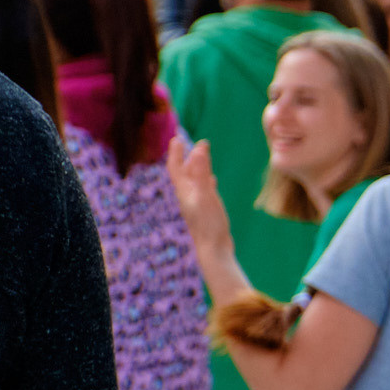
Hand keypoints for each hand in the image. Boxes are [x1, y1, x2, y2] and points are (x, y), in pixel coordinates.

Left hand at [168, 137, 232, 259]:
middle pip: (184, 173)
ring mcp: (196, 204)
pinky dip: (205, 180)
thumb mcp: (207, 195)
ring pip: (193, 181)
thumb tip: (198, 150)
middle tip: (194, 143)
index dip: (175, 153)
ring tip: (201, 156)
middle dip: (187, 157)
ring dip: (196, 167)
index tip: (177, 139)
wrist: (213, 250)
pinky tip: (211, 179)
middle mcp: (188, 196)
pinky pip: (202, 190)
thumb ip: (201, 173)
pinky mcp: (205, 210)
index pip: (176, 168)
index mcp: (185, 191)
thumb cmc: (209, 224)